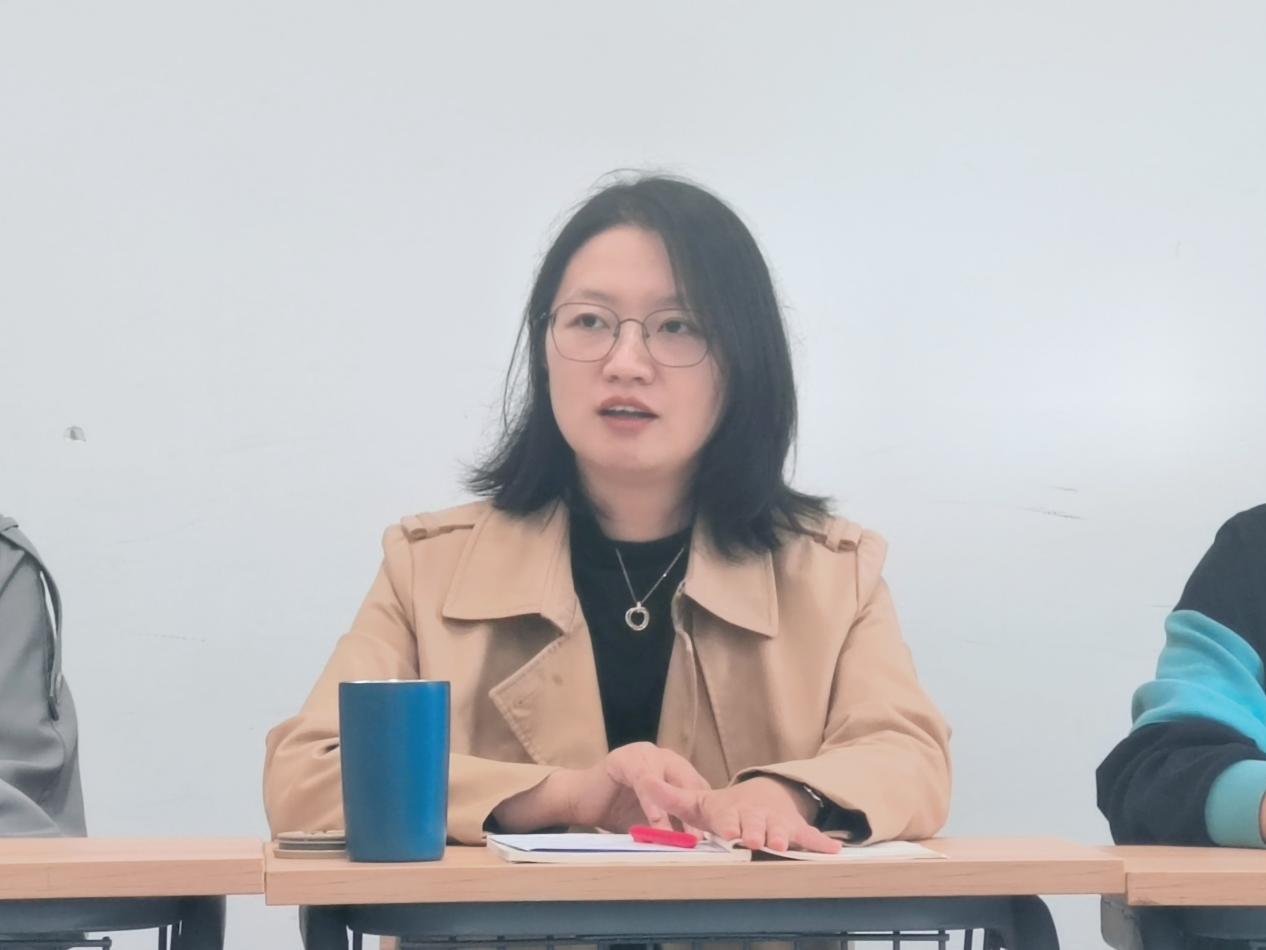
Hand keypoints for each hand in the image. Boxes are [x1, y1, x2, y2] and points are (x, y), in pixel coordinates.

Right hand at [492, 741, 712, 833]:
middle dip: (700, 813)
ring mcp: (644, 754)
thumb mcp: (653, 822)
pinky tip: (657, 824)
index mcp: (675, 770)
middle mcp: (664, 758)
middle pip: (692, 783)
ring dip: (678, 811)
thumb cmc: (618, 813)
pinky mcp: (625, 758)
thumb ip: (674, 828)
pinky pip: (645, 781)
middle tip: (706, 841)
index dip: (709, 815)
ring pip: (670, 781)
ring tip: (687, 838)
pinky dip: (653, 804)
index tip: (718, 841)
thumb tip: (701, 850)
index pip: (701, 790)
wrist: (579, 801)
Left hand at [645, 775, 841, 853]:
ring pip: (782, 831)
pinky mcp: (796, 830)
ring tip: (783, 846)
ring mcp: (778, 823)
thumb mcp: (698, 802)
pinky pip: (810, 836)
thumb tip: (645, 782)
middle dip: (756, 833)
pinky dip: (822, 842)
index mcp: (731, 811)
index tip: (729, 834)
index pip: (729, 819)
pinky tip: (835, 851)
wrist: (762, 796)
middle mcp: (756, 816)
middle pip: (756, 826)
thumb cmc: (726, 808)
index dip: (730, 826)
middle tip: (755, 842)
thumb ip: (671, 797)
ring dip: (783, 838)